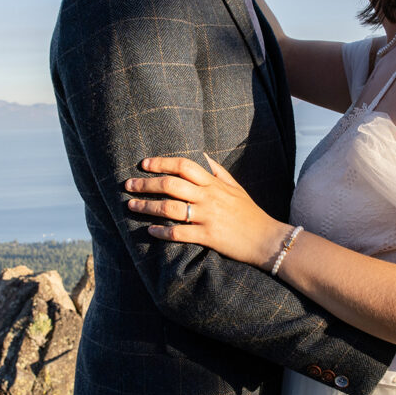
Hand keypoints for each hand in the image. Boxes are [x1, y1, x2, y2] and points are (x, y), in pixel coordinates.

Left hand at [126, 154, 289, 269]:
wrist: (267, 238)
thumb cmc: (250, 213)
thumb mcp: (237, 187)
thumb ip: (219, 172)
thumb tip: (203, 155)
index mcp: (214, 183)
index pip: (183, 165)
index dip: (161, 162)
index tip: (144, 165)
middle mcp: (209, 197)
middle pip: (170, 184)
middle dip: (146, 183)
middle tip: (128, 185)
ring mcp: (208, 216)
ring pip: (170, 208)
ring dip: (147, 206)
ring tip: (131, 206)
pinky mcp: (208, 236)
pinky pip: (179, 233)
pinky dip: (162, 232)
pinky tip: (150, 231)